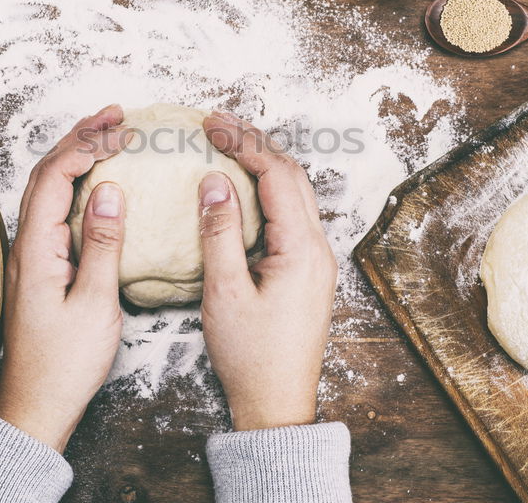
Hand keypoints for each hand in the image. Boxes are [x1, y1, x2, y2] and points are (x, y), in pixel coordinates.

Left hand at [0, 104, 130, 452]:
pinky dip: (75, 183)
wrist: (36, 405)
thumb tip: (110, 189)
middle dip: (79, 137)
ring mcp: (30, 254)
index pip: (56, 177)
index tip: (121, 130)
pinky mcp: (40, 266)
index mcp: (35, 249)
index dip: (87, 146)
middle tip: (116, 114)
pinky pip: (55, 209)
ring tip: (107, 134)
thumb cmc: (65, 362)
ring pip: (48, 189)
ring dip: (75, 156)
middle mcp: (25, 244)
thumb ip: (103, 243)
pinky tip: (97, 182)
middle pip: (46, 173)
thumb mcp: (95, 303)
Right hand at [198, 111, 336, 431]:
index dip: (243, 142)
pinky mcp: (307, 271)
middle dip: (255, 143)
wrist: (277, 404)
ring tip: (229, 144)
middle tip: (218, 124)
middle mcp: (317, 248)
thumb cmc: (251, 356)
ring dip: (264, 163)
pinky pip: (291, 215)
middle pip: (292, 175)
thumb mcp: (224, 293)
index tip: (210, 124)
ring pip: (295, 193)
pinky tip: (244, 188)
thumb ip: (219, 233)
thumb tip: (214, 181)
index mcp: (301, 249)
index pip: (276, 175)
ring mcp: (316, 260)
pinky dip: (268, 190)